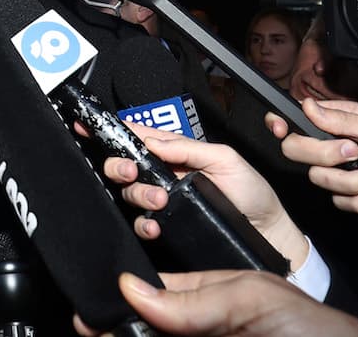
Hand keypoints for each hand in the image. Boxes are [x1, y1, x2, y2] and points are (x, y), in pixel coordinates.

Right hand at [74, 269, 357, 336]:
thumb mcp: (253, 299)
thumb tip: (133, 289)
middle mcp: (201, 328)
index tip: (92, 307)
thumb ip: (194, 299)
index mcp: (210, 298)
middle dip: (114, 325)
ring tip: (98, 335)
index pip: (153, 293)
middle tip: (87, 327)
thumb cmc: (315, 331)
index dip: (121, 297)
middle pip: (145, 325)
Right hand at [101, 123, 307, 267]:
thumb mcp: (225, 159)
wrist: (268, 231)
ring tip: (160, 200)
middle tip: (132, 171)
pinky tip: (155, 225)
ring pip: (129, 194)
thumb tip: (152, 140)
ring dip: (138, 195)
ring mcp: (163, 201)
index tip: (89, 126)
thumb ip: (188, 148)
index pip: (139, 137)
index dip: (114, 131)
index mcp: (175, 153)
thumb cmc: (252, 191)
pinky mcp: (167, 226)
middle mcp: (164, 175)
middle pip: (124, 165)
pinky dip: (144, 224)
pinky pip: (141, 224)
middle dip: (119, 166)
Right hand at [266, 100, 357, 213]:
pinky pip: (339, 202)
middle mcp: (334, 145)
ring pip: (319, 180)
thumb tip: (306, 105)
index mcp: (339, 121)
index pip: (297, 118)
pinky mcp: (351, 194)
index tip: (280, 131)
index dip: (282, 123)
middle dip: (326, 157)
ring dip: (354, 182)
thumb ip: (343, 120)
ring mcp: (342, 170)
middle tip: (354, 153)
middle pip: (299, 150)